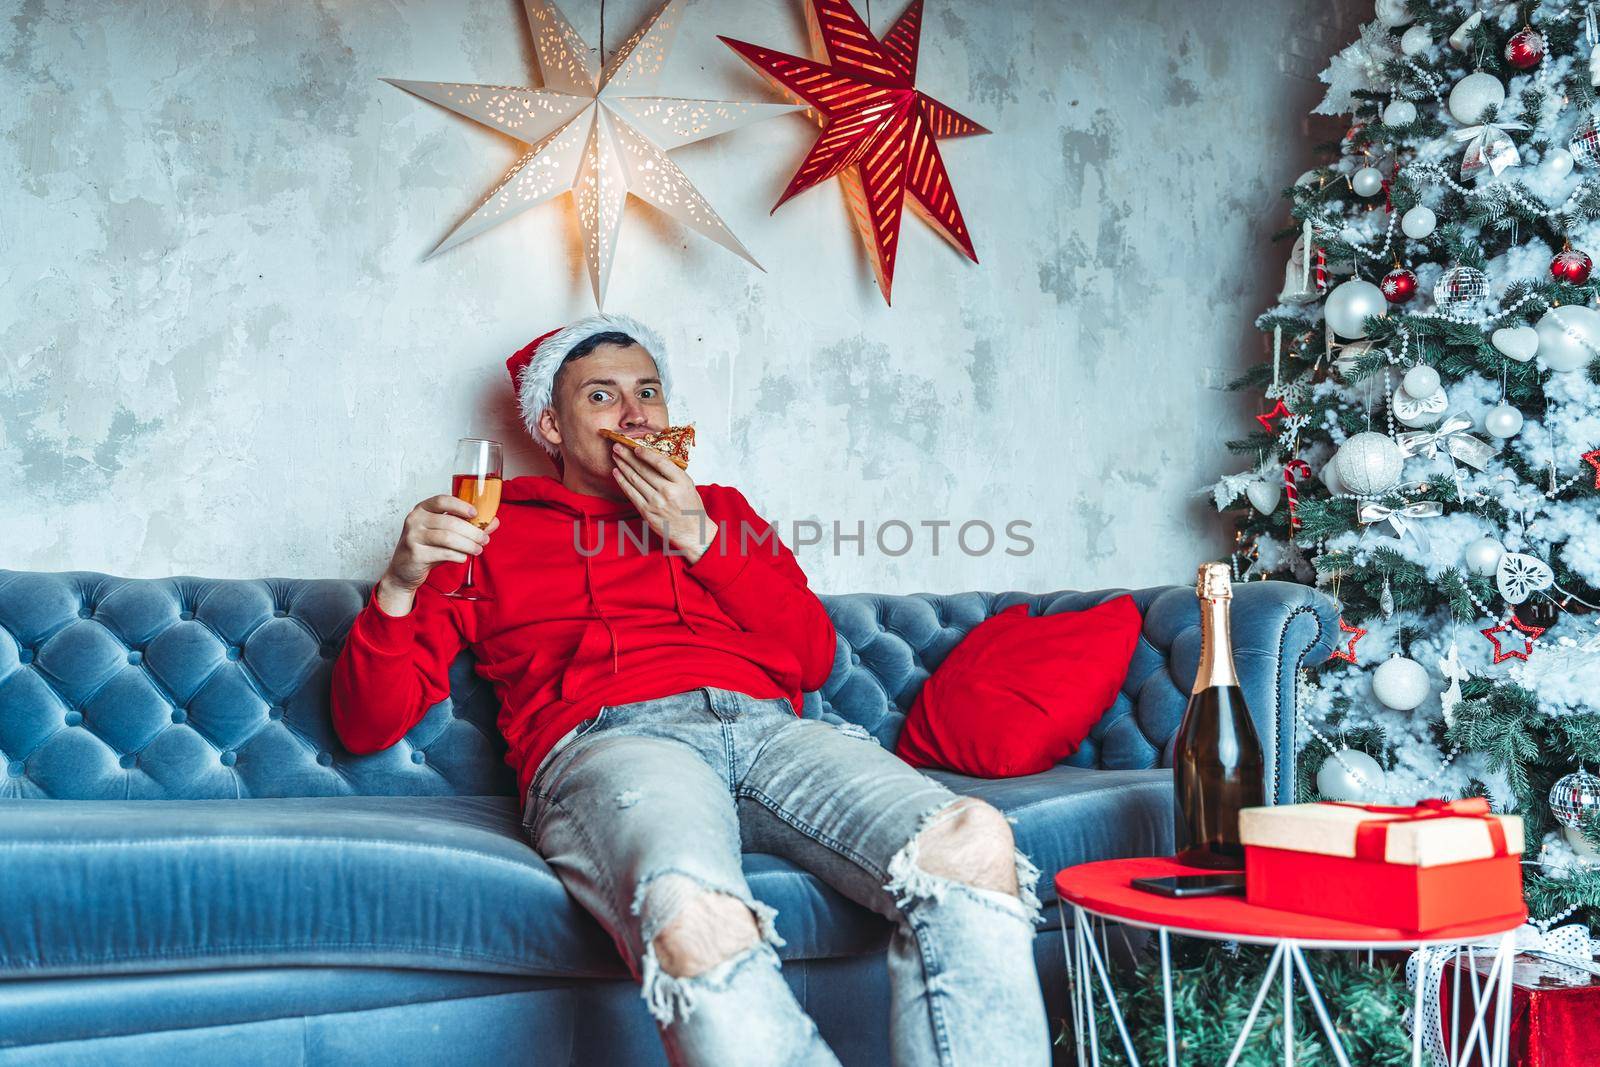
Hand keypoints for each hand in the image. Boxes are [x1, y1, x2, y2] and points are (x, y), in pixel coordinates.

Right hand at [377, 495, 500, 613]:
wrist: (404, 570)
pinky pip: (443, 553)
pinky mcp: (415, 553)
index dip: (460, 506)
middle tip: (484, 539)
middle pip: (450, 522)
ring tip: (478, 550)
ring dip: (468, 545)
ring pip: (448, 538)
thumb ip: (468, 526)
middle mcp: (415, 520)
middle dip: (472, 531)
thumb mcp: (445, 534)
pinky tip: (463, 557)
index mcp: (422, 509)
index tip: (475, 513)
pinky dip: (458, 556)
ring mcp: (413, 536)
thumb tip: (494, 522)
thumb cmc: (427, 548)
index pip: (441, 501)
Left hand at [610, 442, 713, 563]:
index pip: (660, 463)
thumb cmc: (691, 508)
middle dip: (628, 456)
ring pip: (635, 479)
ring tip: (616, 457)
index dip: (646, 453)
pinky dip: (622, 482)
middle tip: (618, 446)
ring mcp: (656, 503)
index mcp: (681, 482)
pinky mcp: (647, 512)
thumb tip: (653, 458)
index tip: (636, 447)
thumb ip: (673, 473)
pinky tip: (616, 473)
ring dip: (623, 466)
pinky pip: (631, 494)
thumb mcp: (689, 486)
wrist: (692, 532)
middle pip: (644, 469)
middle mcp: (668, 491)